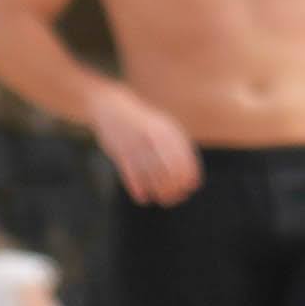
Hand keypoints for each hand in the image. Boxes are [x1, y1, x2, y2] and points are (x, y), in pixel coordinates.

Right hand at [88, 86, 201, 205]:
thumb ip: (178, 150)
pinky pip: (132, 177)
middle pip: (170, 172)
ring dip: (159, 192)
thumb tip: (193, 181)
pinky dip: (139, 190)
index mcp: (168, 132)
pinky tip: (143, 197)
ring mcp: (136, 145)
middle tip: (173, 198)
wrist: (111, 106)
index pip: (184, 163)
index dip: (188, 180)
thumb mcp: (164, 129)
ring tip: (161, 199)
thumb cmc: (143, 123)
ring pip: (152, 177)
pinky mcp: (120, 152)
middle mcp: (154, 138)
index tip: (187, 190)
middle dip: (174, 190)